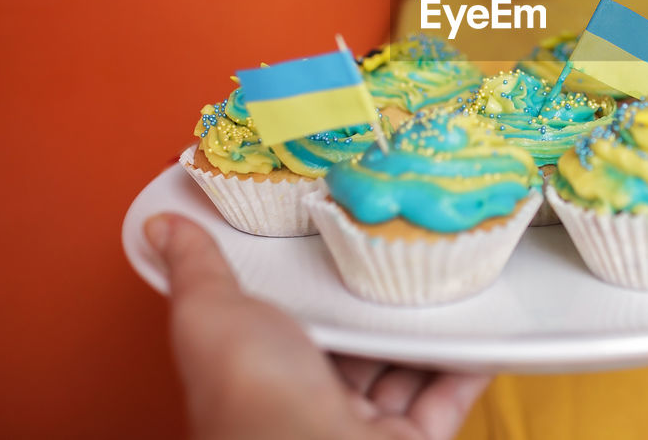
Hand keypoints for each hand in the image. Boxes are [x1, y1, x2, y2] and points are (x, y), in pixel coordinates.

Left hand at [145, 213, 488, 439]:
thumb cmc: (251, 393)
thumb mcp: (210, 312)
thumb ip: (197, 268)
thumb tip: (162, 227)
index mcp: (264, 368)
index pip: (294, 320)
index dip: (317, 283)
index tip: (346, 237)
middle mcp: (312, 402)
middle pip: (357, 345)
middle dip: (382, 303)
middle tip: (413, 251)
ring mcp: (366, 426)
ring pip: (406, 369)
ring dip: (430, 329)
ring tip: (455, 278)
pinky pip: (449, 396)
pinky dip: (470, 364)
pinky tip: (485, 327)